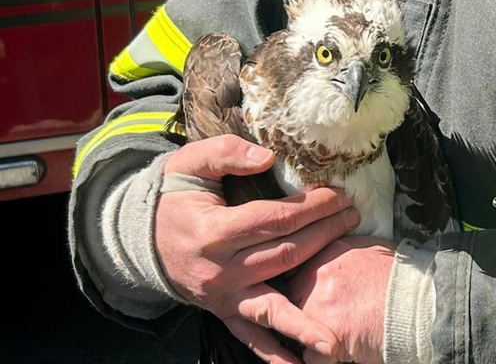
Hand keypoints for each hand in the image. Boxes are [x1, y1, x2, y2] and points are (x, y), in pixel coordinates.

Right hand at [156, 135, 361, 363]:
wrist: (140, 238)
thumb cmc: (173, 197)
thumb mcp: (190, 163)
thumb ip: (227, 153)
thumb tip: (268, 157)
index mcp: (214, 233)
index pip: (277, 220)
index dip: (313, 207)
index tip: (341, 195)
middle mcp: (220, 270)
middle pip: (286, 255)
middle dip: (324, 235)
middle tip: (354, 219)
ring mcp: (223, 296)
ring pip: (272, 307)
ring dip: (304, 322)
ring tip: (334, 342)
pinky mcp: (223, 311)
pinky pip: (249, 337)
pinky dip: (273, 354)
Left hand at [287, 237, 396, 363]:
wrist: (423, 303)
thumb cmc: (404, 280)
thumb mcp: (373, 250)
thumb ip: (345, 252)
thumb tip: (336, 256)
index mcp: (329, 252)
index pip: (296, 268)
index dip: (303, 285)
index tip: (312, 294)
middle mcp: (317, 275)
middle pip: (292, 298)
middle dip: (306, 311)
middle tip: (332, 317)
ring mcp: (318, 306)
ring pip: (298, 328)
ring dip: (314, 335)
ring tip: (341, 334)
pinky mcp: (327, 336)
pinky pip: (312, 355)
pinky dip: (325, 359)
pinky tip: (346, 350)